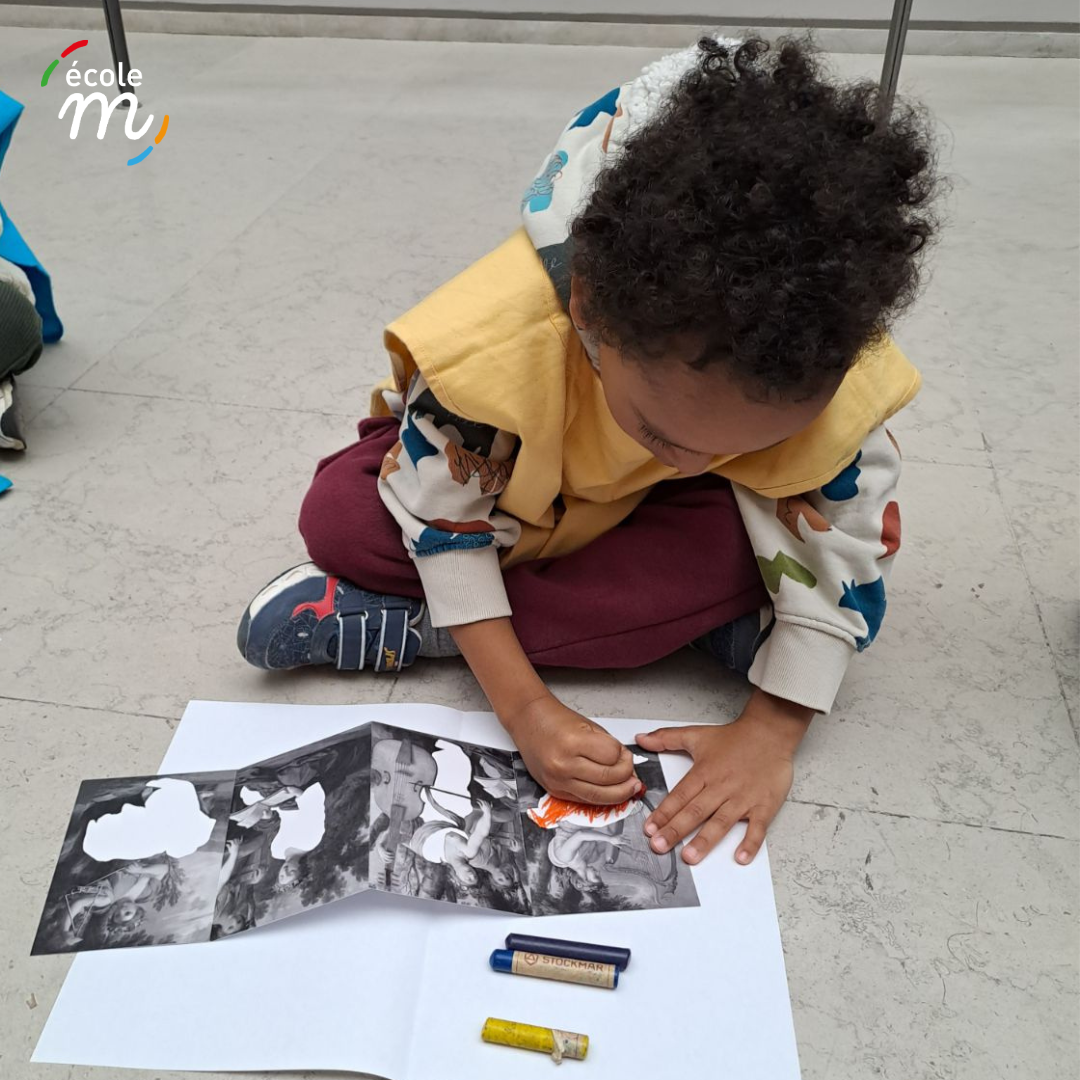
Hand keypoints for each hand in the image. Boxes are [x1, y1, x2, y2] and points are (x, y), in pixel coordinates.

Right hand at [506, 694, 641, 805]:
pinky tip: (608, 790)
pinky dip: (601, 797)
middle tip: (632, 773)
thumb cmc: (556, 720)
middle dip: (627, 777)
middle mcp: (563, 764)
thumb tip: (628, 769)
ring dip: (619, 793)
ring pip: (599, 797)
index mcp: (573, 742)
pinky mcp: (555, 792)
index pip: (612, 756)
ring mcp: (558, 781)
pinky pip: (585, 801)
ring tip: (628, 786)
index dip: (625, 756)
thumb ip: (609, 747)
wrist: (528, 721)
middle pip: (608, 780)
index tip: (625, 753)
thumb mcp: (589, 726)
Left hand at [635, 690, 811, 864]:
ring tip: (690, 857)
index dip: (663, 813)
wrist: (770, 733)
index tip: (649, 828)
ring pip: (721, 822)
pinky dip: (750, 842)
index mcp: (704, 772)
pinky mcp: (764, 805)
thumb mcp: (696, 734)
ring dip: (705, 840)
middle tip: (659, 846)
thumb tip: (640, 739)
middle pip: (695, 811)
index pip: (679, 796)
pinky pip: (758, 827)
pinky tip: (741, 857)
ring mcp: (743, 798)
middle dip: (675, 830)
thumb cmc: (734, 737)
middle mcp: (721, 787)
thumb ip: (666, 738)